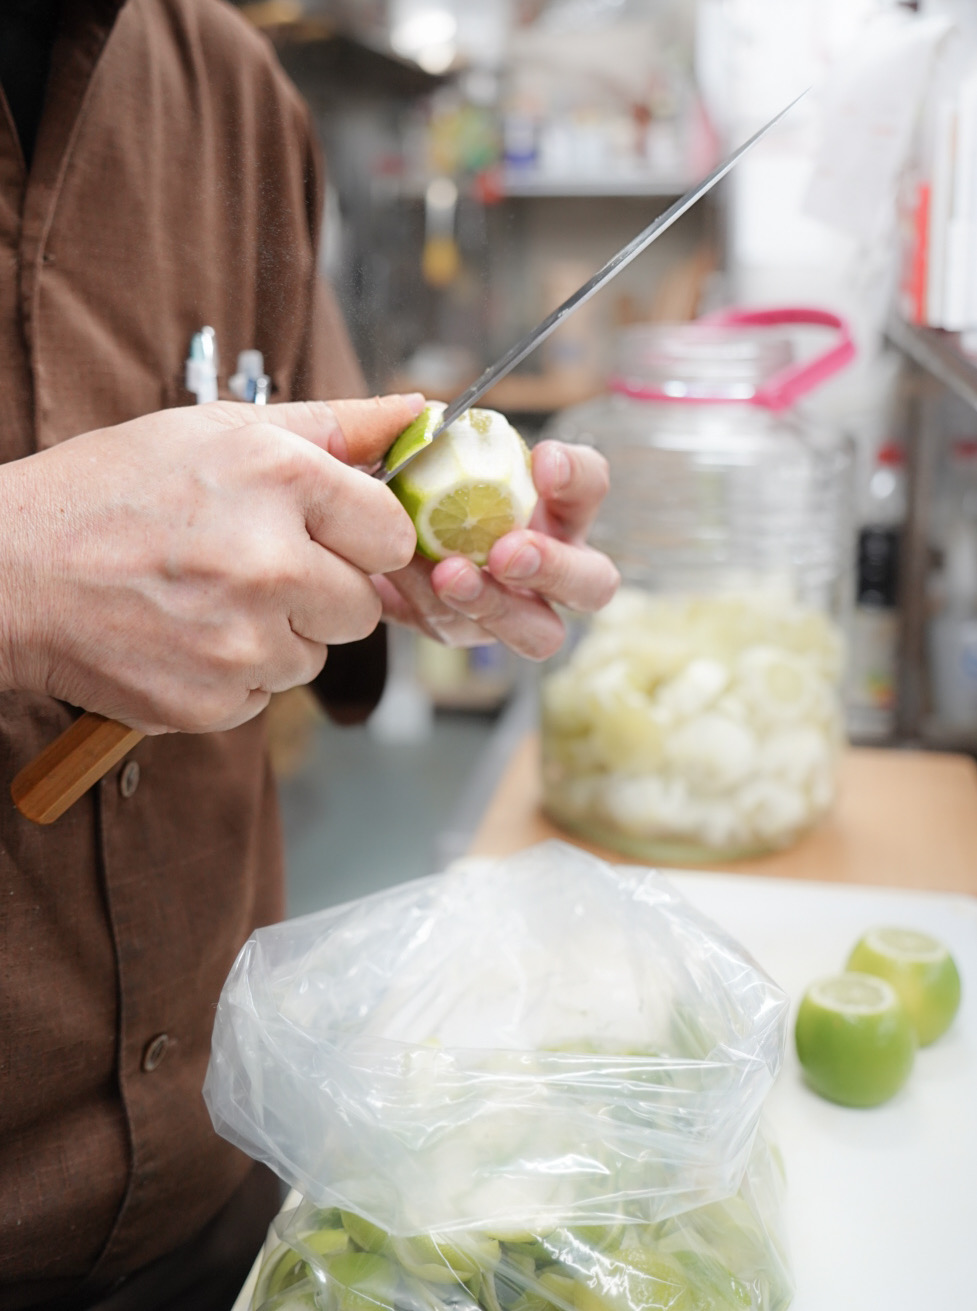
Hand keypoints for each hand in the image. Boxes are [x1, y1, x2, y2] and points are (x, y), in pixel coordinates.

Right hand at [0, 394, 422, 732]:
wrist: (9, 570)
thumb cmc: (108, 492)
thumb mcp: (216, 432)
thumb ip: (331, 425)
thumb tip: (417, 412)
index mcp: (279, 480)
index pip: (391, 533)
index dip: (363, 536)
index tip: (334, 535)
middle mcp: (270, 562)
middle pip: (362, 607)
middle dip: (322, 591)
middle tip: (256, 566)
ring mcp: (242, 641)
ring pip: (313, 655)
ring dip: (278, 635)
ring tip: (208, 599)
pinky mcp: (213, 701)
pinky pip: (264, 694)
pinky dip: (235, 673)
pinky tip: (185, 635)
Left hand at [372, 440, 618, 659]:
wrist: (362, 529)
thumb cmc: (406, 478)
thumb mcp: (416, 450)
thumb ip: (427, 434)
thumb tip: (422, 413)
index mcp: (554, 510)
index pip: (590, 486)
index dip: (575, 475)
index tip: (543, 460)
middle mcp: (547, 568)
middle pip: (594, 584)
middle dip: (555, 569)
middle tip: (508, 550)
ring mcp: (510, 612)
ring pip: (536, 633)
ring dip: (492, 602)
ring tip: (447, 574)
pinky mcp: (459, 630)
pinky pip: (456, 627)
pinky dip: (427, 600)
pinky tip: (398, 573)